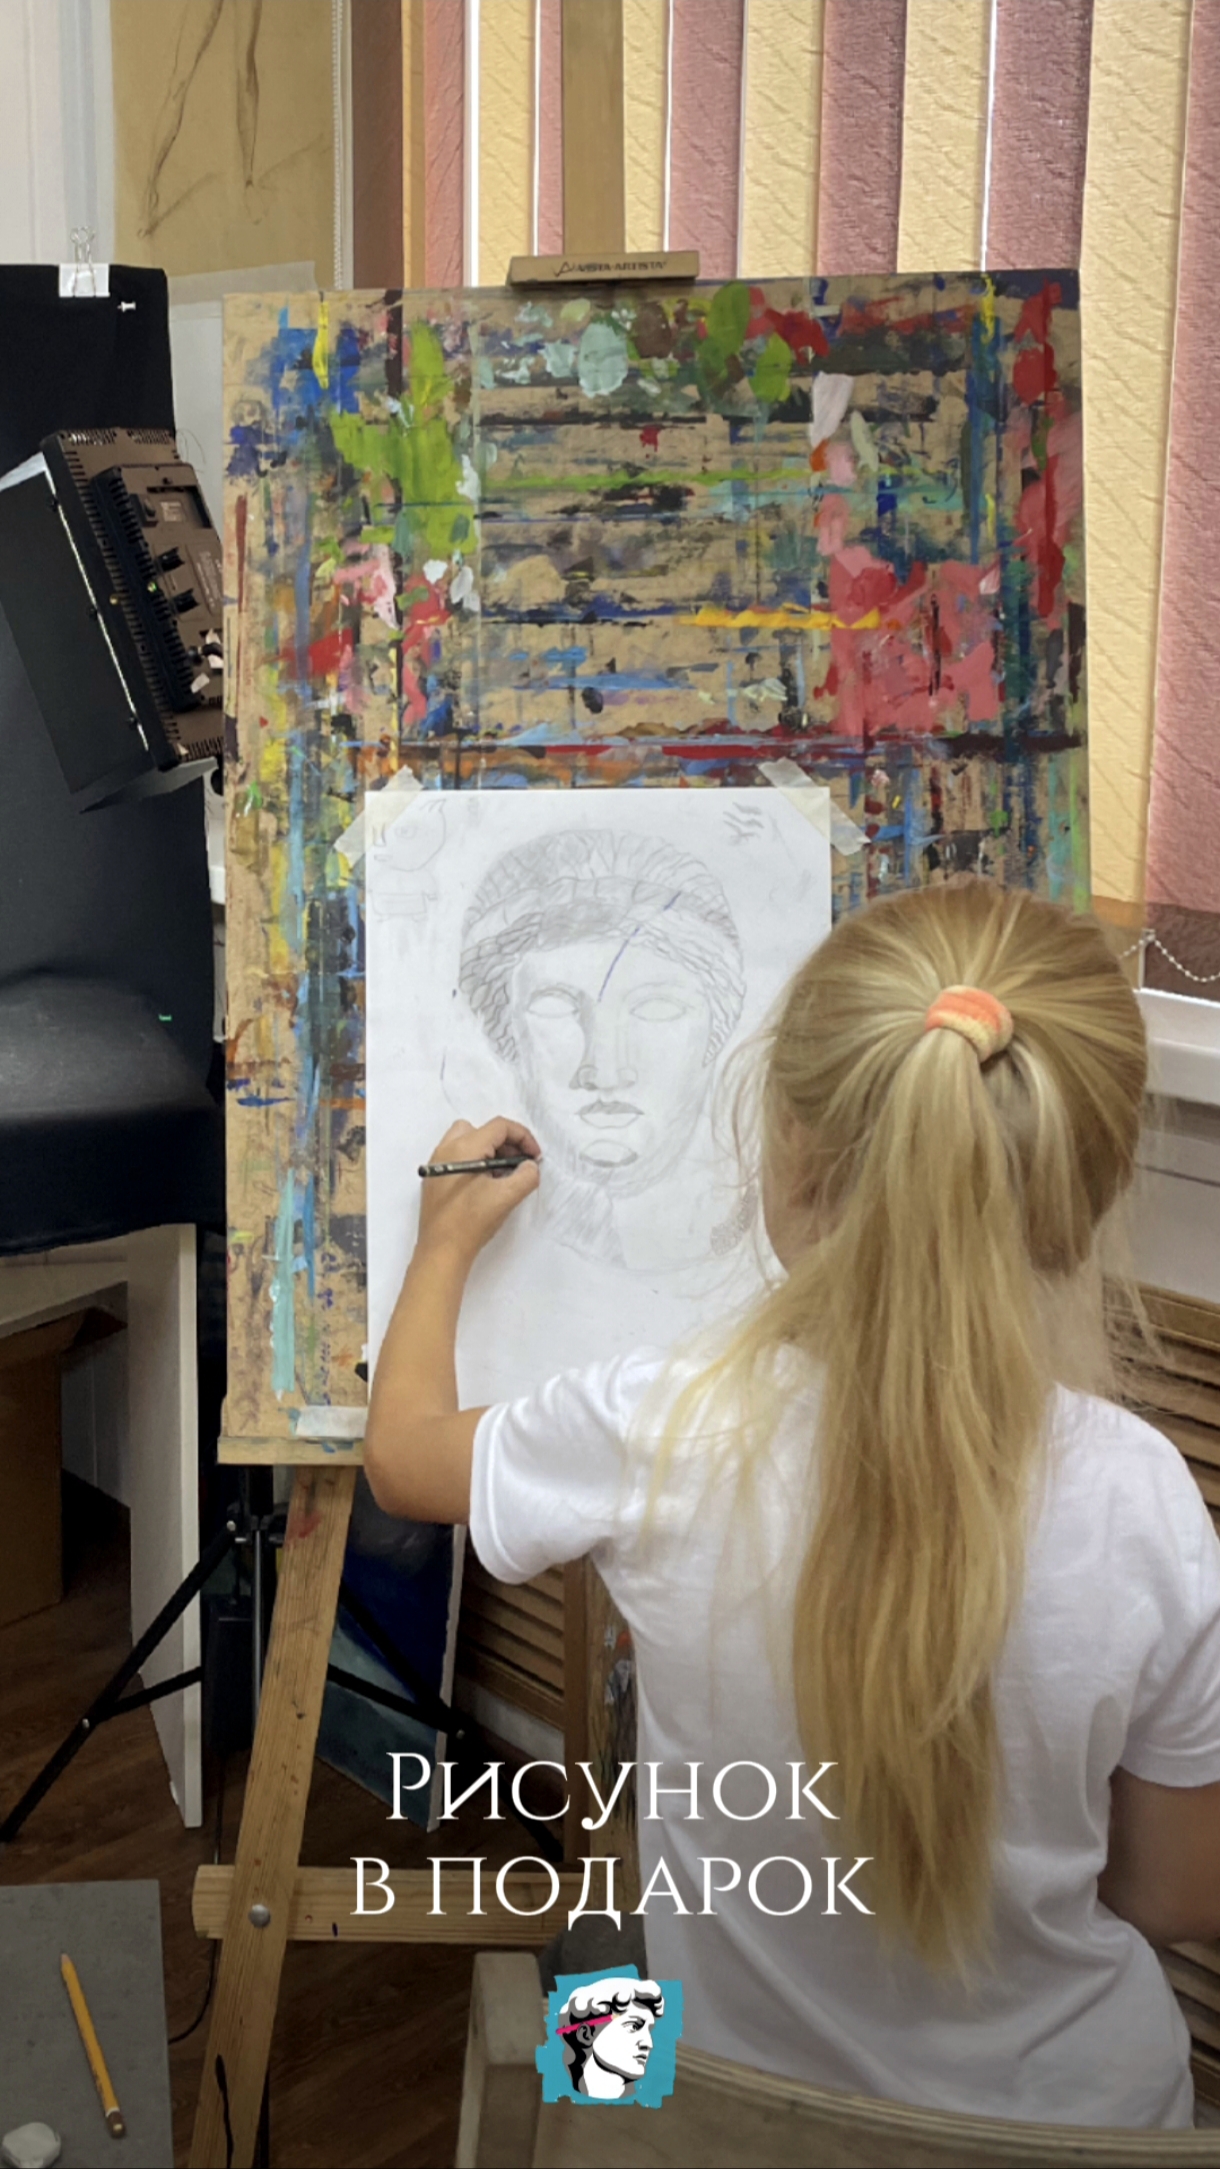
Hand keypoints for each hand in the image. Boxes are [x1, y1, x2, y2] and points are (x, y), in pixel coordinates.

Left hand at [416, 1116, 540, 1266]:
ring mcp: (438, 1163)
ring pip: (468, 1141)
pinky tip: (487, 1185)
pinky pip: (459, 1157)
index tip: (535, 1157)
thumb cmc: (473, 1222)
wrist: (441, 1251)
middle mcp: (446, 1149)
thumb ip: (526, 1176)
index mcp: (464, 1148)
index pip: (499, 1127)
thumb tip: (529, 1166)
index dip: (523, 1137)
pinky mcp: (435, 1178)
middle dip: (507, 1143)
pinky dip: (477, 1161)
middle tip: (520, 1164)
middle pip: (482, 1130)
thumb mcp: (506, 1197)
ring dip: (491, 1151)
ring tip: (504, 1175)